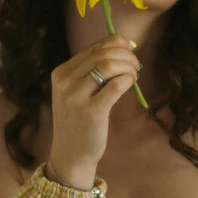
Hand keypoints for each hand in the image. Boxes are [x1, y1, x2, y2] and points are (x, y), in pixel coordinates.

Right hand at [49, 33, 139, 186]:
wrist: (71, 153)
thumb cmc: (79, 120)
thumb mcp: (77, 91)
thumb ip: (93, 71)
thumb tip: (125, 47)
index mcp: (61, 73)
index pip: (94, 47)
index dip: (117, 43)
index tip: (130, 50)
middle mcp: (65, 82)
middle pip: (103, 54)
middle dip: (126, 55)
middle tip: (136, 65)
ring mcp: (76, 97)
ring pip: (109, 65)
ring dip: (128, 66)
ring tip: (134, 75)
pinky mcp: (91, 111)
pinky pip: (116, 85)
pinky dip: (128, 80)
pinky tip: (130, 84)